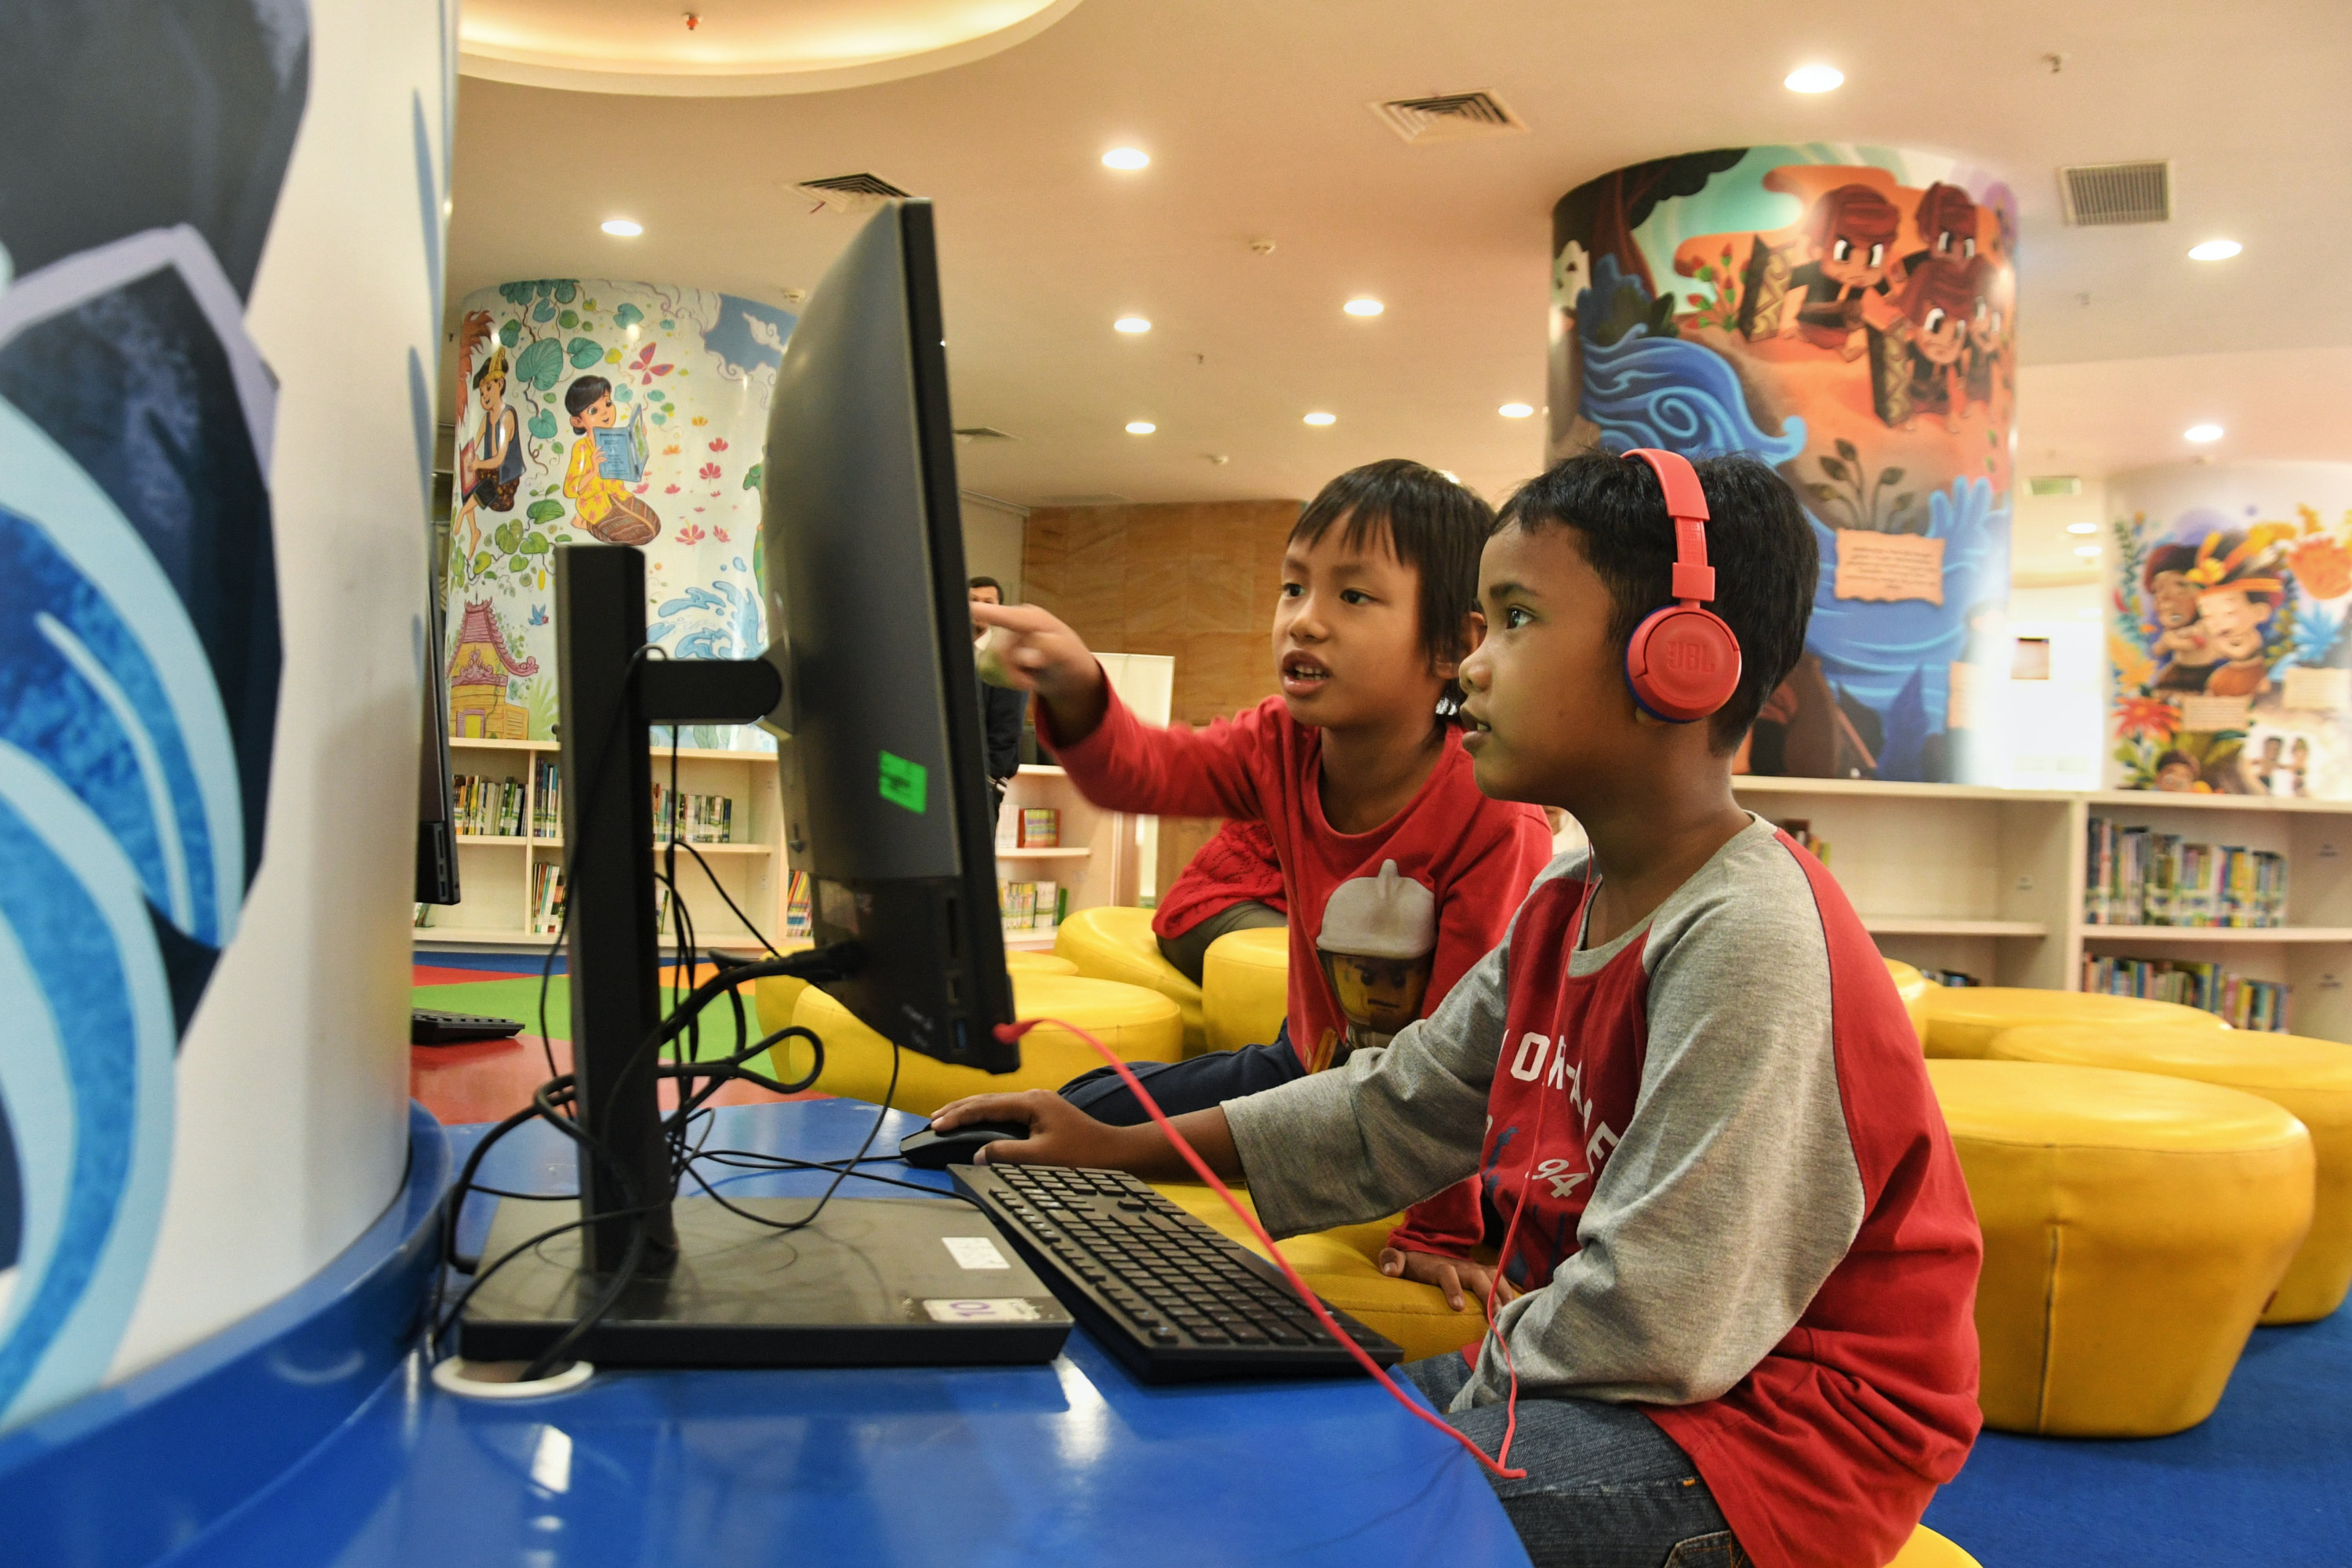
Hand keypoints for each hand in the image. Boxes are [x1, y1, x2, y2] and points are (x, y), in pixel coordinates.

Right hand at [930, 1089, 1146, 1170]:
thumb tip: (979, 1154)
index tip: (937, 1125)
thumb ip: (1006, 1154)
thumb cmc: (1084, 1154)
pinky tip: (979, 1125)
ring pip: (996, 1105)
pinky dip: (987, 1118)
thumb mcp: (1041, 1157)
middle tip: (934, 1119)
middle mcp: (1034, 1098)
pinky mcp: (1043, 1115)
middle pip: (988, 1100)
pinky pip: (1007, 1112)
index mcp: (1031, 1102)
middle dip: (959, 1109)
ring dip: (971, 1111)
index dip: (959, 1115)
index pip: (985, 1106)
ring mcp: (1039, 1104)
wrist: (1115, 1153)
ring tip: (948, 1119)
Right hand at [969, 602, 1107, 736]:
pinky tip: (1016, 677)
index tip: (970, 608)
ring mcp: (1000, 636)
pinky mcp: (993, 652)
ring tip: (1028, 678)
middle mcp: (1011, 623)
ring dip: (1008, 678)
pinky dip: (1001, 680)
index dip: (987, 613)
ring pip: (988, 663)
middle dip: (1013, 673)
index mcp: (1031, 618)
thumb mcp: (1067, 653)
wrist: (1064, 671)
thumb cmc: (1068, 657)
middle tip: (1031, 682)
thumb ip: (1049, 649)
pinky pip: (985, 671)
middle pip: (997, 652)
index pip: (1007, 617)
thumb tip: (1025, 656)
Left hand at [1377, 1247, 1517, 1312]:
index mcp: (1439, 1267)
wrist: (1429, 1247)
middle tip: (1495, 1316)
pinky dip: (1513, 1291)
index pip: (1447, 1274)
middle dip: (1487, 1294)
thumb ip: (1391, 1261)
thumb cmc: (1413, 1262)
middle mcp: (1461, 1266)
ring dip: (1503, 1294)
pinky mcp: (1485, 1273)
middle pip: (1477, 1277)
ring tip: (1511, 1314)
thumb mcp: (1397, 1259)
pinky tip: (1521, 1308)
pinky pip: (1502, 1280)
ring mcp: (1475, 1268)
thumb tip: (1390, 1270)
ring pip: (1494, 1277)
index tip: (1458, 1307)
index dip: (1453, 1289)